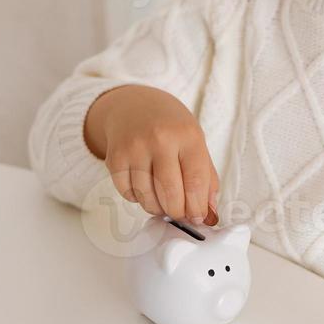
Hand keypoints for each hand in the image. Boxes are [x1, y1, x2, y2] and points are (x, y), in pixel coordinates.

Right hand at [84, 84, 218, 225]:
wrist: (134, 105)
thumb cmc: (170, 126)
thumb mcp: (195, 141)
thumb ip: (206, 177)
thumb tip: (209, 213)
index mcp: (188, 136)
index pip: (196, 182)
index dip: (198, 207)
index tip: (199, 217)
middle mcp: (160, 139)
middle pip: (171, 194)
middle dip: (178, 212)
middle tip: (180, 213)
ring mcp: (135, 148)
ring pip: (147, 198)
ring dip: (157, 208)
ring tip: (163, 199)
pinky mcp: (114, 158)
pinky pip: (128, 194)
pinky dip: (138, 199)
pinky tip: (145, 187)